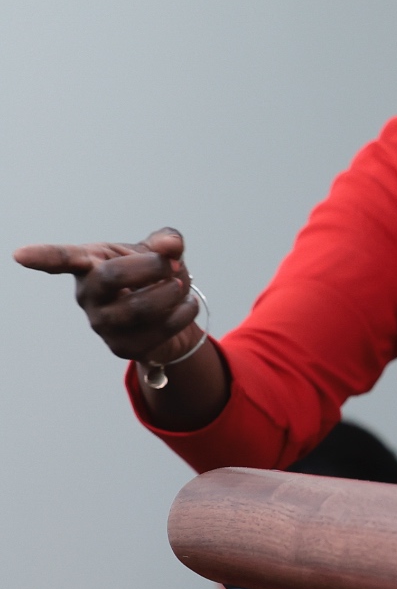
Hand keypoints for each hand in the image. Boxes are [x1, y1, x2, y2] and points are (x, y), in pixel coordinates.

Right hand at [14, 229, 202, 361]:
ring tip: (180, 285)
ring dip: (170, 293)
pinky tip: (185, 305)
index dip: (43, 257)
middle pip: (109, 277)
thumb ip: (167, 241)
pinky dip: (183, 312)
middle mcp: (89, 295)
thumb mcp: (162, 251)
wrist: (172, 313)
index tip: (20, 255)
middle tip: (173, 265)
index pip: (63, 259)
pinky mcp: (123, 347)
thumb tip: (170, 246)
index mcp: (90, 264)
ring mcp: (103, 324)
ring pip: (138, 308)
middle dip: (150, 267)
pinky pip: (159, 330)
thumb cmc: (155, 274)